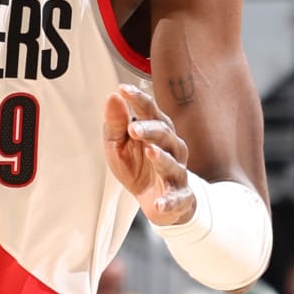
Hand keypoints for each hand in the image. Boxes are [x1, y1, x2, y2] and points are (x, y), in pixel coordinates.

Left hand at [102, 82, 192, 226]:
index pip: (149, 111)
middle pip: (164, 134)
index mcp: (156, 131)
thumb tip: (113, 97)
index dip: (138, 100)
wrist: (156, 201)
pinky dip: (169, 201)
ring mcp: (177, 172)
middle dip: (150, 129)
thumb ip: (116, 123)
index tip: (123, 89)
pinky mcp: (180, 197)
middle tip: (133, 128)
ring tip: (150, 152)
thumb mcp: (119, 145)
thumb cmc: (138, 168)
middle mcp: (171, 148)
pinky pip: (177, 198)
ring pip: (172, 163)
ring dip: (162, 158)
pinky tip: (160, 203)